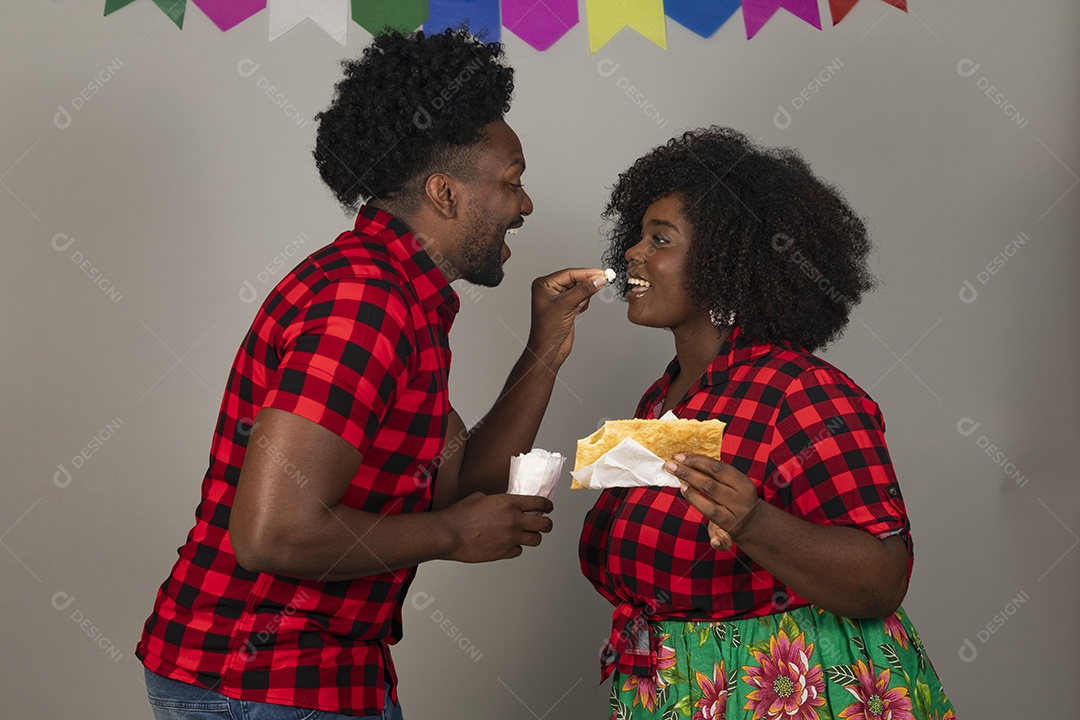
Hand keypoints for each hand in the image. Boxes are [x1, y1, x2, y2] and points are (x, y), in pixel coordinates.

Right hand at [438, 492, 553, 562]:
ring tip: (528, 535)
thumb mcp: (480, 497)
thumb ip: (498, 501)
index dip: (548, 505)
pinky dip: (516, 548)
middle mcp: (514, 520)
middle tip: (544, 524)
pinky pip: (518, 551)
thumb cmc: (460, 515)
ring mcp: (510, 538)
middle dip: (547, 524)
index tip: (548, 507)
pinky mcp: (503, 553)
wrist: (449, 534)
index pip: (540, 503)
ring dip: (533, 537)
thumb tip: (502, 505)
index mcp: (509, 503)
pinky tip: (508, 544)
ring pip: (536, 540)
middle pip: (545, 524)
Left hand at [527, 268, 606, 366]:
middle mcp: (551, 289)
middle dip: (586, 285)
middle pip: (575, 280)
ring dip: (584, 297)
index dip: (586, 273)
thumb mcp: (566, 305)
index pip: (569, 273)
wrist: (549, 349)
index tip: (602, 273)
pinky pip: (581, 298)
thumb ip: (584, 290)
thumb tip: (598, 279)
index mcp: (544, 284)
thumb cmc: (547, 330)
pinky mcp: (567, 307)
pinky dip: (583, 303)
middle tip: (602, 282)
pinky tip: (577, 312)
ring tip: (577, 308)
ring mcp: (559, 298)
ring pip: (580, 289)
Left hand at [664, 453, 761, 547]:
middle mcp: (741, 499)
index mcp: (743, 484)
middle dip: (688, 473)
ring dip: (690, 490)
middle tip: (671, 464)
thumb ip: (717, 475)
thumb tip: (689, 459)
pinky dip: (698, 506)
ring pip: (710, 502)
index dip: (698, 461)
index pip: (718, 468)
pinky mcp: (728, 528)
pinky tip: (684, 493)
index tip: (680, 456)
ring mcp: (735, 515)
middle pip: (711, 484)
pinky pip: (711, 518)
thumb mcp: (734, 485)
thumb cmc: (736, 498)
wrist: (752, 524)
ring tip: (678, 480)